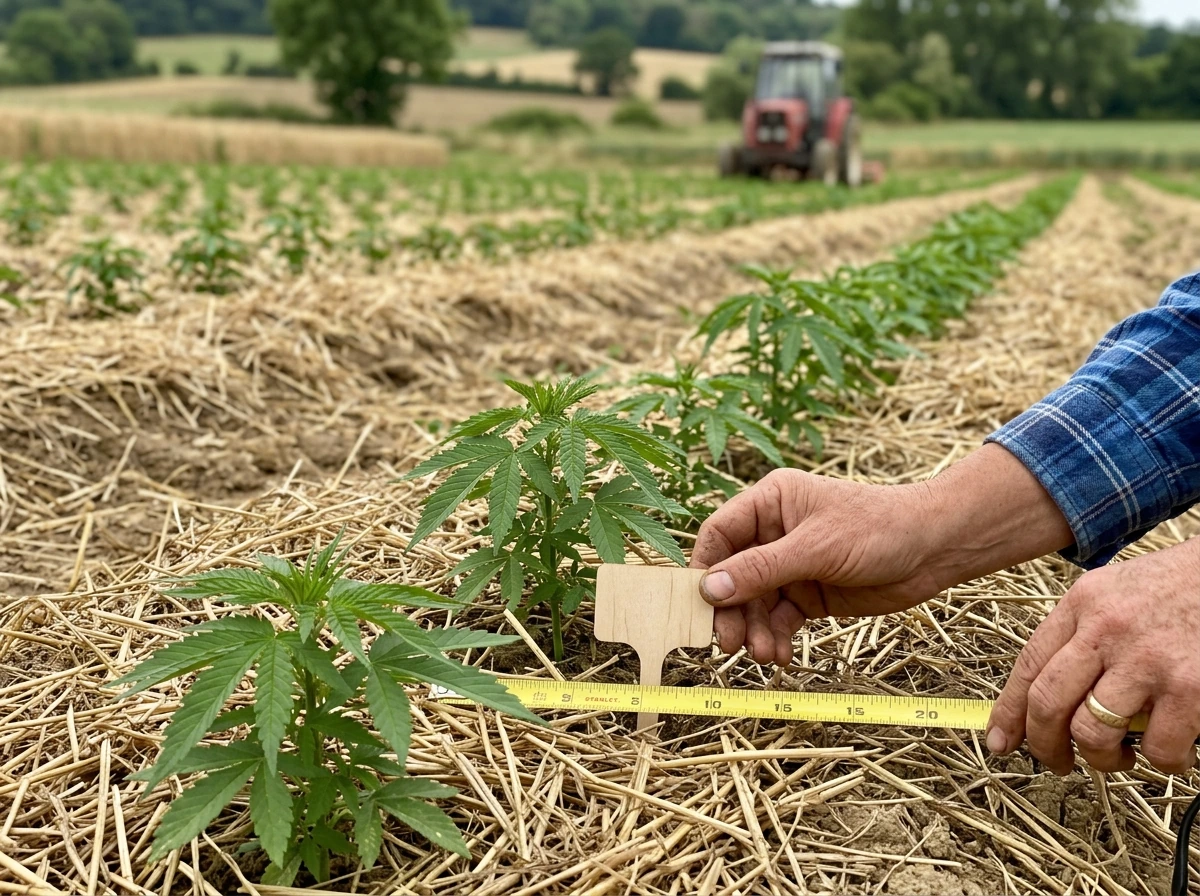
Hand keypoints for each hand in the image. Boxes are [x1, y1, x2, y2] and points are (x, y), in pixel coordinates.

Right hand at [690, 469, 949, 664]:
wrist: (933, 550)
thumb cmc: (878, 528)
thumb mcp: (815, 547)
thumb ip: (761, 569)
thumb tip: (709, 589)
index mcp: (769, 503)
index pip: (720, 535)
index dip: (704, 569)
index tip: (698, 605)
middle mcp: (773, 533)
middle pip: (732, 576)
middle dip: (731, 611)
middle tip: (729, 644)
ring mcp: (790, 566)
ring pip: (754, 603)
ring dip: (754, 631)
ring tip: (763, 655)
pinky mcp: (807, 594)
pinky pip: (778, 619)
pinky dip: (775, 638)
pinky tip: (780, 656)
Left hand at [986, 538, 1199, 774]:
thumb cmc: (1177, 587)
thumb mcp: (1114, 592)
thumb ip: (1081, 634)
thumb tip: (1047, 693)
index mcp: (1082, 604)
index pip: (1028, 665)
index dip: (1009, 712)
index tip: (999, 741)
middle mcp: (1106, 629)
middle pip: (1047, 703)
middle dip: (1044, 745)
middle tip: (1056, 763)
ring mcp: (1147, 659)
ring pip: (1092, 732)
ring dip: (1101, 759)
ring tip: (1119, 756)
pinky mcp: (1189, 687)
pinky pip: (1158, 747)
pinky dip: (1161, 759)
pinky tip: (1170, 748)